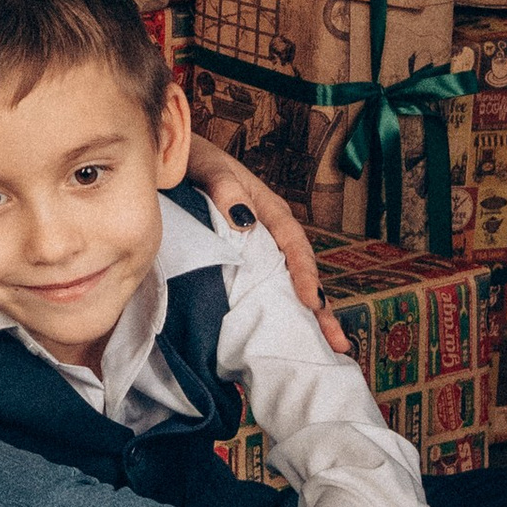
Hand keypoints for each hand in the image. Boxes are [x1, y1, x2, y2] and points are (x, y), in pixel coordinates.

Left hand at [184, 140, 335, 334]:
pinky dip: (277, 310)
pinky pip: (262, 287)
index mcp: (269, 208)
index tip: (311, 301)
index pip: (293, 244)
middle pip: (301, 272)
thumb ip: (226, 188)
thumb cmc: (193, 158)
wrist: (168, 157)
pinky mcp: (241, 261)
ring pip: (286, 284)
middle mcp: (270, 231)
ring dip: (307, 316)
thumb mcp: (210, 167)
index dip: (304, 273)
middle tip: (338, 343)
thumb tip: (245, 220)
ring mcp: (258, 248)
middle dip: (321, 308)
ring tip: (328, 349)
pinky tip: (285, 335)